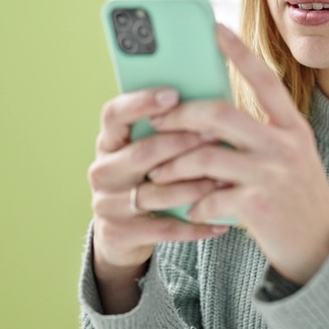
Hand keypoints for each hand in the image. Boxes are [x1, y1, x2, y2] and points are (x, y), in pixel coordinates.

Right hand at [88, 87, 230, 282]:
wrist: (120, 234)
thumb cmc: (145, 179)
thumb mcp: (145, 154)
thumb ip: (165, 132)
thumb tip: (210, 103)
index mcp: (108, 143)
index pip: (114, 114)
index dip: (141, 102)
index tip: (173, 94)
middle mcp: (103, 170)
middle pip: (144, 152)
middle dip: (183, 144)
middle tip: (217, 137)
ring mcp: (109, 204)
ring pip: (158, 192)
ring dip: (195, 186)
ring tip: (225, 180)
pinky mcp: (122, 233)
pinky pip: (165, 228)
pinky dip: (196, 226)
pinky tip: (221, 223)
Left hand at [144, 25, 328, 283]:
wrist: (321, 246)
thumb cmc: (294, 195)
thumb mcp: (289, 156)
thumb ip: (259, 133)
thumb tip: (207, 113)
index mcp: (293, 127)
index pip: (265, 80)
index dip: (239, 52)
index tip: (214, 28)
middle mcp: (285, 146)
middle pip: (222, 114)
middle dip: (182, 115)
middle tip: (157, 120)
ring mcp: (273, 175)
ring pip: (206, 156)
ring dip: (174, 165)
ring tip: (157, 174)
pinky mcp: (259, 207)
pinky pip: (210, 197)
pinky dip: (192, 203)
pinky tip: (188, 208)